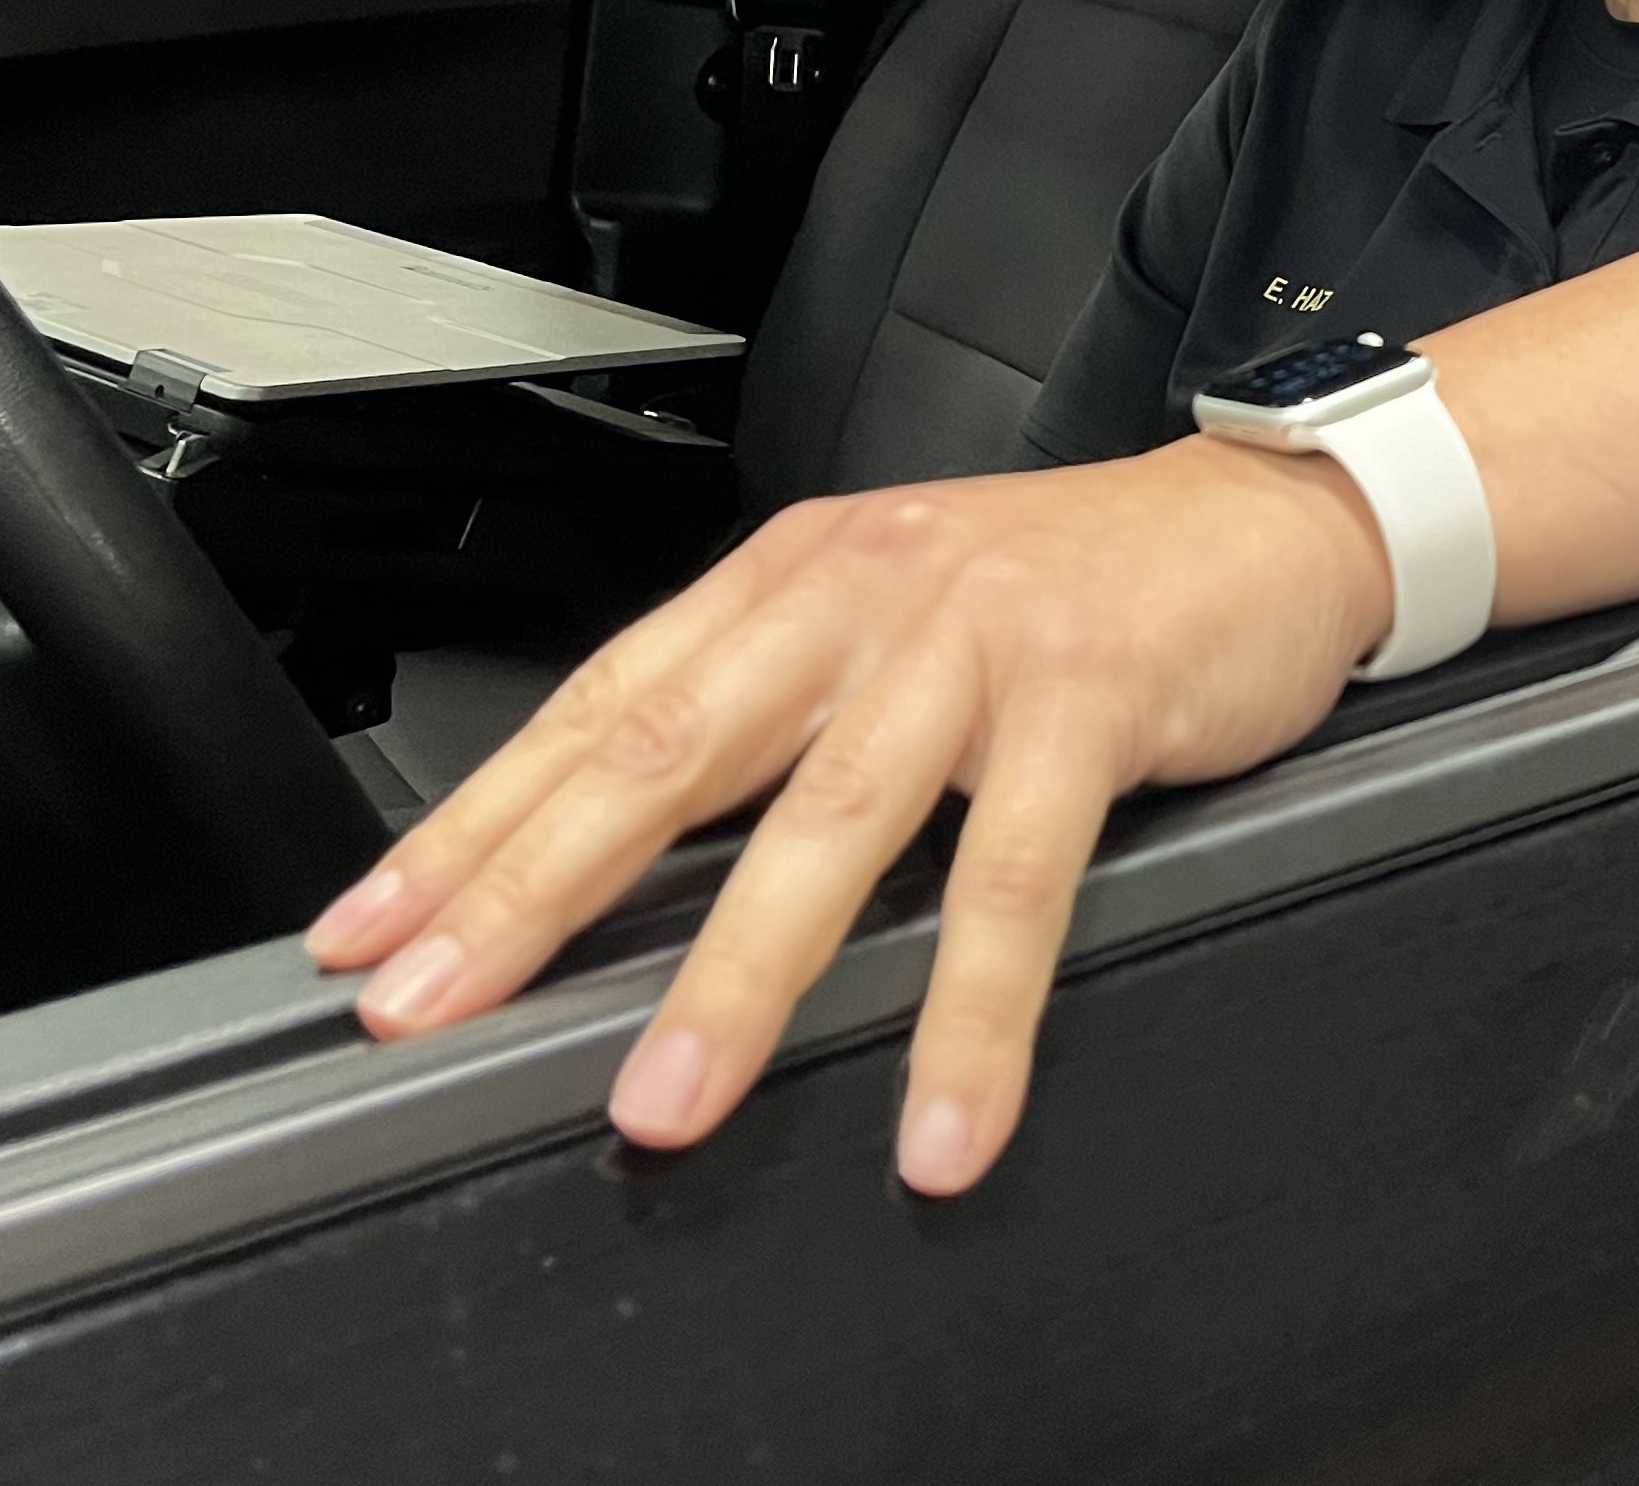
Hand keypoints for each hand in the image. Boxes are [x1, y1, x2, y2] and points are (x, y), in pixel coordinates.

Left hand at [300, 436, 1390, 1190]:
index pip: (601, 703)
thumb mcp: (900, 618)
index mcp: (794, 578)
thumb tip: (638, 853)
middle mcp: (862, 595)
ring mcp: (973, 644)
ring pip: (827, 824)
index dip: (477, 821)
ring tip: (665, 1103)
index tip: (369, 927)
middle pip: (666, 750)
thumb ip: (783, 713)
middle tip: (433, 999)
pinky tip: (945, 1117)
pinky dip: (975, 1015)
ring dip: (736, 978)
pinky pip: (1016, 881)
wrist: (1269, 521)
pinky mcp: (1087, 700)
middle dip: (533, 889)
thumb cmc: (1077, 588)